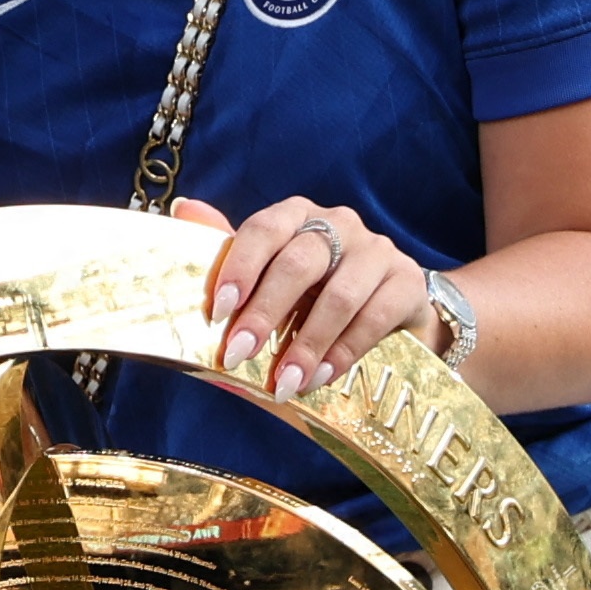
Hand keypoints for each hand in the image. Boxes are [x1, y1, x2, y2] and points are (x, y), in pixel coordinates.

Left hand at [184, 195, 429, 398]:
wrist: (391, 307)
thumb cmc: (318, 290)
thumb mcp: (274, 272)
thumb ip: (233, 251)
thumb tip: (184, 208)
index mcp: (298, 215)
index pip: (265, 229)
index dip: (240, 267)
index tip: (219, 311)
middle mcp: (339, 224)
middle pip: (299, 262)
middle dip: (266, 313)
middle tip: (240, 354)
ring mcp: (377, 250)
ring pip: (339, 295)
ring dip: (306, 344)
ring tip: (284, 381)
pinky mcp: (406, 281)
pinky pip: (375, 316)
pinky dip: (344, 351)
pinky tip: (322, 377)